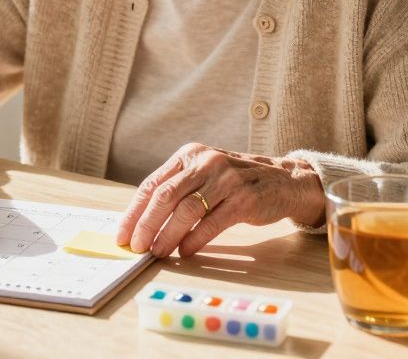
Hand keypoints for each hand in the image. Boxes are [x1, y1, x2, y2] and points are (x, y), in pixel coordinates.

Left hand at [116, 143, 323, 257]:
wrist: (283, 180)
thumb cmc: (236, 182)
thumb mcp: (204, 174)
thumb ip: (177, 190)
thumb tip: (142, 223)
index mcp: (189, 154)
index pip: (152, 184)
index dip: (134, 212)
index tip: (124, 234)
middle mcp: (206, 162)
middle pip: (165, 196)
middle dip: (146, 225)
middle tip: (137, 247)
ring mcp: (226, 179)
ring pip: (186, 210)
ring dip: (168, 235)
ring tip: (158, 252)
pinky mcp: (244, 199)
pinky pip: (211, 223)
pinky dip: (194, 240)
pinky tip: (185, 251)